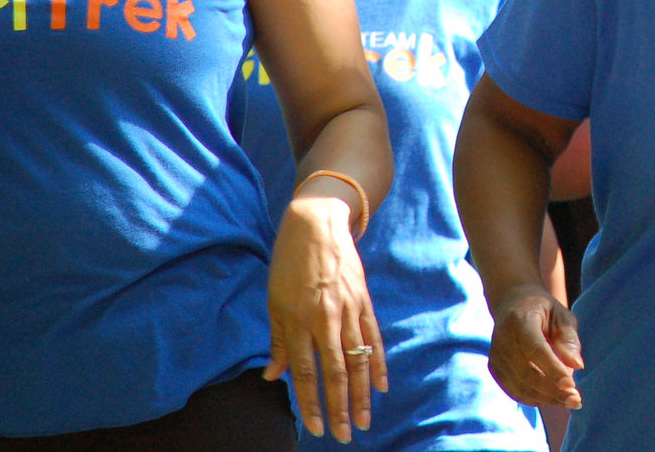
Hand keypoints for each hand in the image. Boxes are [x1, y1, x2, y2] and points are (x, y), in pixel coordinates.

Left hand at [265, 196, 387, 442]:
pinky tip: (381, 385)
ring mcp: (348, 310)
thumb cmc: (288, 264)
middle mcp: (325, 319)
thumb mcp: (274, 301)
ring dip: (361, 394)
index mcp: (298, 321)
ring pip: (358, 360)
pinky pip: (373, 338)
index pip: (305, 372)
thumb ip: (277, 341)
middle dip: (340, 407)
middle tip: (344, 434)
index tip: (315, 427)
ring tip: (364, 419)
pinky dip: (378, 363)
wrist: (317, 223)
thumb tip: (274, 375)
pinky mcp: (364, 301)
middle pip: (335, 372)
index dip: (311, 403)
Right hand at [488, 284, 584, 409]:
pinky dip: (534, 399)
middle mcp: (503, 340)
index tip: (572, 385)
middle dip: (553, 390)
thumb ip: (568, 338)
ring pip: (520, 387)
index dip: (553, 369)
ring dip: (546, 398)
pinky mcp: (495, 369)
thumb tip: (578, 366)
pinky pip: (514, 391)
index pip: (536, 350)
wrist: (513, 304)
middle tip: (576, 400)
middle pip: (527, 373)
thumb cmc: (544, 311)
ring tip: (569, 401)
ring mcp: (496, 356)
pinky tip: (553, 399)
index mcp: (521, 321)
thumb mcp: (561, 315)